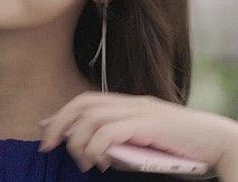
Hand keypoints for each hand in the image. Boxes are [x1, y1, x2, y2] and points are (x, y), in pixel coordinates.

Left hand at [38, 91, 237, 178]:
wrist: (219, 142)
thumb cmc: (183, 147)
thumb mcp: (144, 143)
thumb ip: (121, 143)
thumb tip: (95, 153)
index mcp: (130, 104)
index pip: (86, 101)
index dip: (62, 113)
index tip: (46, 129)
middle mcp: (131, 102)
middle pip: (82, 104)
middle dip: (59, 123)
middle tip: (47, 146)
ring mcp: (140, 111)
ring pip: (92, 118)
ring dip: (79, 141)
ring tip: (83, 162)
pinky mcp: (148, 124)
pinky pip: (109, 132)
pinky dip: (97, 146)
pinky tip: (100, 161)